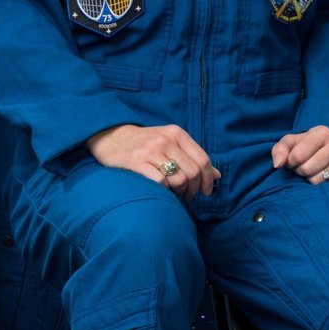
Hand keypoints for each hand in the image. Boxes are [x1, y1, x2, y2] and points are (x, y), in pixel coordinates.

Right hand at [86, 124, 219, 199]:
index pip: (203, 159)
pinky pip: (159, 182)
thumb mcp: (170, 142)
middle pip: (193, 172)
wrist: (111, 137)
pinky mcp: (136, 162)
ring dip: (180, 192)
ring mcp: (151, 151)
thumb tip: (217, 176)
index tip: (206, 191)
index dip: (208, 179)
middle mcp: (166, 140)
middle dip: (194, 189)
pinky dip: (164, 190)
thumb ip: (192, 156)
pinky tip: (161, 191)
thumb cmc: (145, 143)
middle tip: (188, 196)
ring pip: (179, 179)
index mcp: (177, 134)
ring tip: (175, 194)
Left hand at [271, 125, 328, 183]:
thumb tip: (278, 164)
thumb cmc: (308, 145)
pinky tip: (324, 173)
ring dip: (309, 178)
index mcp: (321, 133)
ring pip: (316, 180)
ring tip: (312, 170)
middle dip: (299, 171)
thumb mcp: (292, 142)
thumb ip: (280, 149)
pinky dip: (322, 183)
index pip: (297, 156)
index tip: (293, 160)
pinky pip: (328, 186)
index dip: (290, 162)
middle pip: (306, 170)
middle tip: (303, 166)